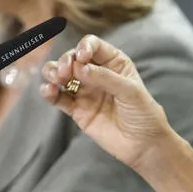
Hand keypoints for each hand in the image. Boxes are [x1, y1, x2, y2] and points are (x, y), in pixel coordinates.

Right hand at [39, 34, 176, 170]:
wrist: (143, 145)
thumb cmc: (143, 114)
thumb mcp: (131, 91)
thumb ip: (105, 78)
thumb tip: (79, 67)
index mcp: (113, 63)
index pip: (93, 46)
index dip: (84, 47)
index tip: (81, 57)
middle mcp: (96, 74)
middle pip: (73, 58)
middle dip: (66, 61)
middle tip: (65, 72)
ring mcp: (85, 91)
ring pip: (61, 75)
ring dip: (53, 72)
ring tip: (56, 79)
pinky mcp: (76, 110)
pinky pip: (58, 98)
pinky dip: (49, 92)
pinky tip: (48, 91)